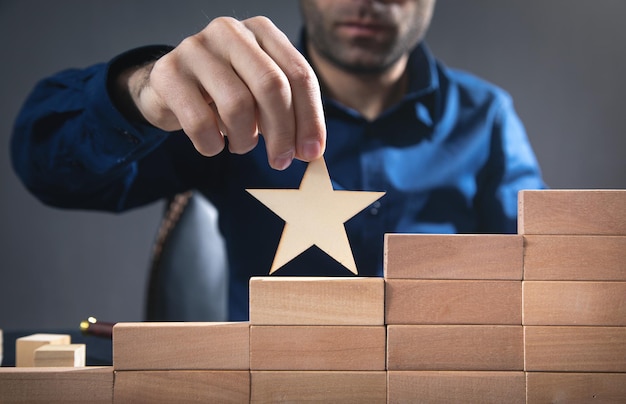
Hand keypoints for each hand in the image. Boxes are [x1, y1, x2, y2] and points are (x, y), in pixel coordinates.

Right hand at [122, 16, 325, 169]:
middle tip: (281, 161)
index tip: (311, 153)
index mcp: (262, 31)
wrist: (170, 88)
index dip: (310, 118)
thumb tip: (311, 151)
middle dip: (282, 133)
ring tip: (241, 145)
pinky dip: (212, 145)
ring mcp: (196, 48)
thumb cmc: (225, 92)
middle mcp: (230, 31)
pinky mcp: (168, 73)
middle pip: (271, 86)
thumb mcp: (261, 95)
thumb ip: (289, 114)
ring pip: (237, 105)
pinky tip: (214, 143)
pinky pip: (200, 123)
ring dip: (245, 140)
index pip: (299, 74)